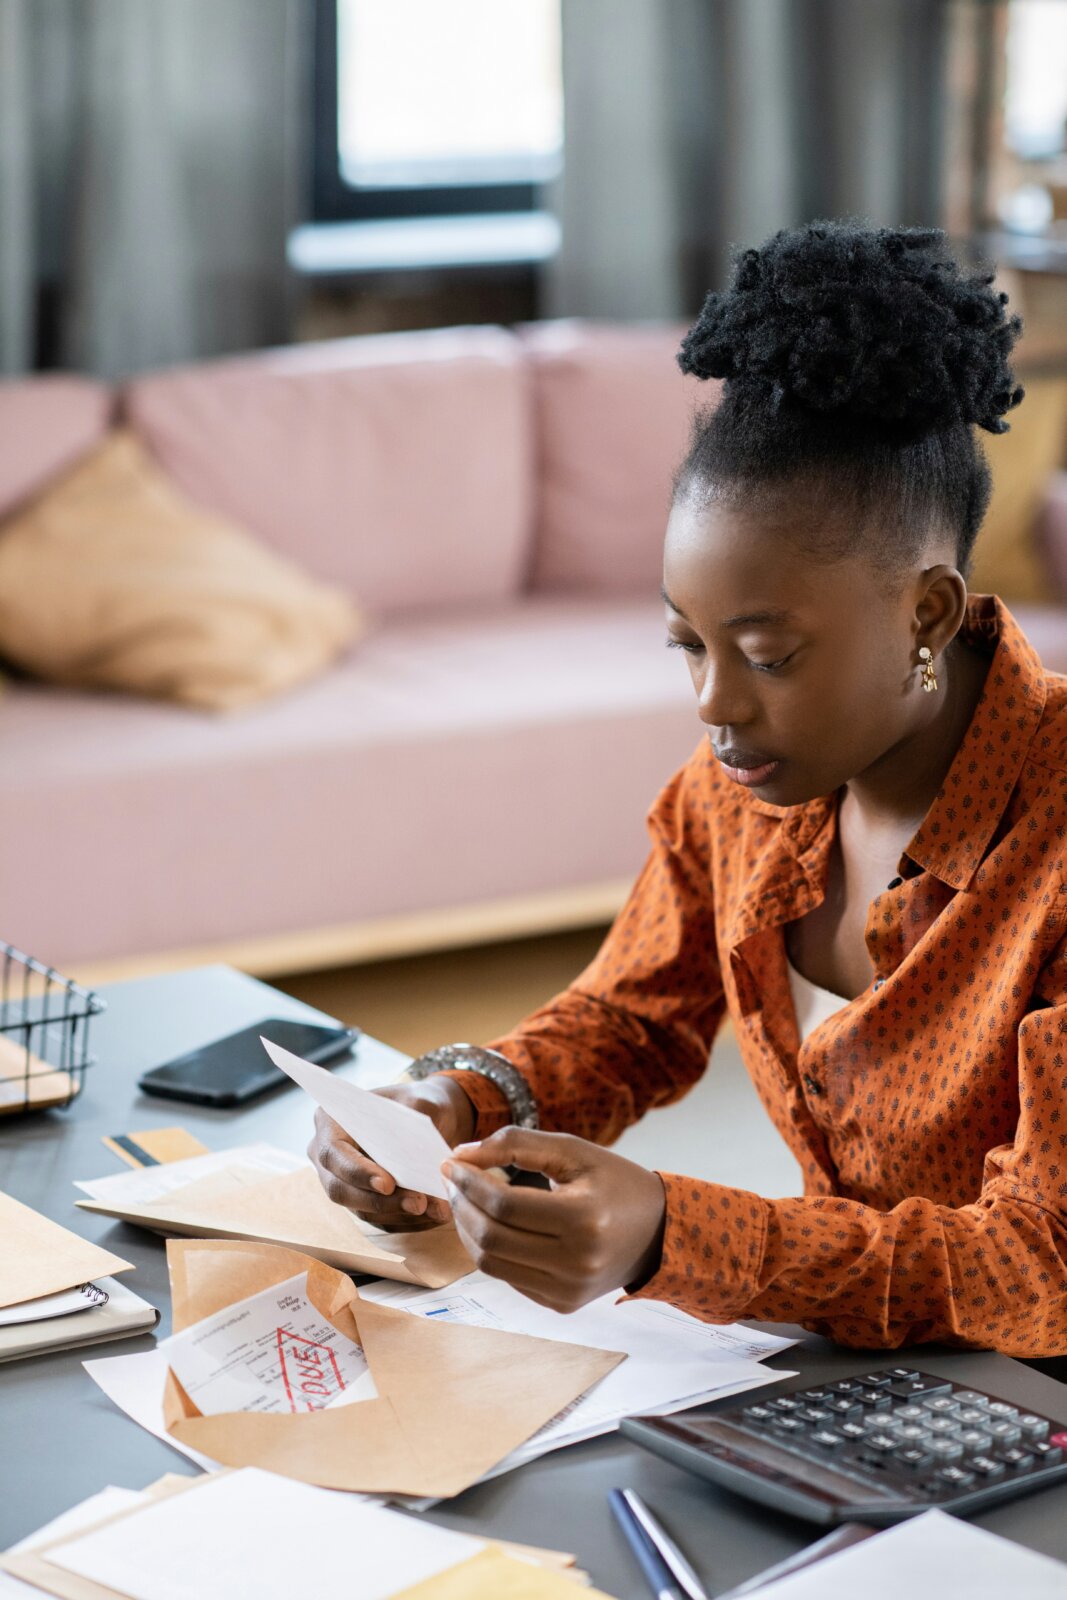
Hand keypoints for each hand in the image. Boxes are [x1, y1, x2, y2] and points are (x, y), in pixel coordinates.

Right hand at [308, 1076, 475, 1231]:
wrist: (431, 1119)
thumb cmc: (420, 1103)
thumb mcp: (422, 1101)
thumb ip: (418, 1122)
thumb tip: (418, 1153)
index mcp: (331, 1121)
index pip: (333, 1153)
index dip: (357, 1172)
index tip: (389, 1184)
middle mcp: (329, 1156)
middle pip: (341, 1189)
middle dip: (381, 1201)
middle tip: (419, 1203)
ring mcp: (344, 1182)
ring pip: (362, 1210)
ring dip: (400, 1214)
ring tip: (437, 1210)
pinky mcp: (364, 1203)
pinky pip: (381, 1220)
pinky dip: (409, 1220)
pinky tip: (436, 1215)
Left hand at [442, 1128, 665, 1311]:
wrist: (657, 1232)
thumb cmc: (614, 1182)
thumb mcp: (573, 1150)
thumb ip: (516, 1144)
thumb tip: (459, 1155)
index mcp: (584, 1219)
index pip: (505, 1205)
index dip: (469, 1183)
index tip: (450, 1163)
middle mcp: (577, 1263)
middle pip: (492, 1237)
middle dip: (461, 1205)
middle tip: (452, 1180)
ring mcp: (568, 1290)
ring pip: (491, 1263)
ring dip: (467, 1230)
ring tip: (464, 1200)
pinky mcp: (561, 1304)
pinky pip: (508, 1277)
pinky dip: (489, 1249)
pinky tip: (488, 1224)